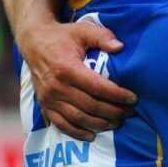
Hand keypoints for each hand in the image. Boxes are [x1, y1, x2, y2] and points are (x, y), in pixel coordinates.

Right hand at [20, 20, 136, 141]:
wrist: (34, 42)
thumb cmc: (63, 37)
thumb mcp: (82, 30)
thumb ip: (102, 36)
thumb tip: (120, 47)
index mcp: (67, 68)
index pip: (97, 87)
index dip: (117, 95)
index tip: (133, 98)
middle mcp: (56, 86)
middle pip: (90, 105)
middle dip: (113, 111)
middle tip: (129, 112)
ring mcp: (49, 98)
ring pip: (78, 117)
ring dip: (99, 123)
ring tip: (117, 123)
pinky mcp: (44, 105)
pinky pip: (61, 124)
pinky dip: (77, 132)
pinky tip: (92, 136)